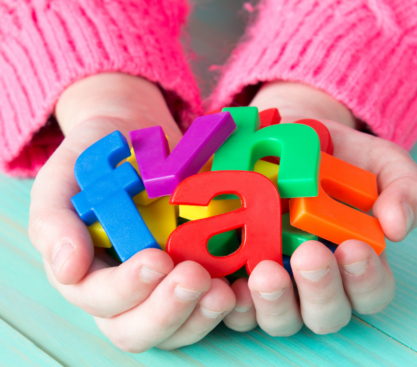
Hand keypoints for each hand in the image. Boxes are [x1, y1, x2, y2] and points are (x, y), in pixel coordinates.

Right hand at [28, 73, 235, 350]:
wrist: (134, 135)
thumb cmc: (95, 157)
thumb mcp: (64, 179)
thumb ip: (54, 222)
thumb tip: (67, 268)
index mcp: (90, 273)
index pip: (101, 300)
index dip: (127, 289)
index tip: (156, 259)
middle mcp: (128, 289)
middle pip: (139, 329)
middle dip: (168, 311)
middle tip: (195, 278)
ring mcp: (166, 284)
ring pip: (179, 327)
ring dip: (202, 316)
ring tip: (224, 291)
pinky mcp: (200, 272)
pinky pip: (213, 302)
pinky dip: (233, 304)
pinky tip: (246, 286)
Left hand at [223, 81, 416, 334]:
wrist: (286, 138)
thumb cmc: (337, 158)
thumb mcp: (381, 164)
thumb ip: (406, 191)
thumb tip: (397, 226)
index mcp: (353, 264)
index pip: (369, 291)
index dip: (365, 279)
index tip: (354, 248)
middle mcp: (313, 282)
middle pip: (323, 314)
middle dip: (318, 290)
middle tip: (310, 255)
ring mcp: (275, 282)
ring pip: (279, 317)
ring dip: (274, 302)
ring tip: (266, 272)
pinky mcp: (238, 274)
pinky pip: (234, 304)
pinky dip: (232, 301)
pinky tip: (230, 282)